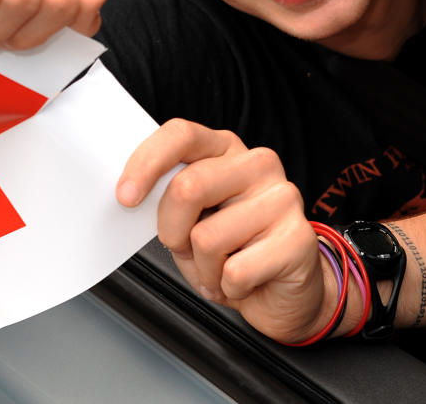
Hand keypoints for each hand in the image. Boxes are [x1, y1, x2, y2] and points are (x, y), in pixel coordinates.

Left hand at [117, 119, 331, 342]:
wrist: (284, 291)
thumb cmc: (232, 252)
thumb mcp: (191, 220)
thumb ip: (170, 198)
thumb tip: (131, 193)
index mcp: (226, 149)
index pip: (182, 135)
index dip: (147, 163)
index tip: (126, 196)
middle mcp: (257, 164)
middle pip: (188, 187)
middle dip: (173, 231)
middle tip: (187, 248)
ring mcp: (283, 197)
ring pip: (207, 237)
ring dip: (204, 269)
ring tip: (223, 268)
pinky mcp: (300, 237)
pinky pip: (236, 271)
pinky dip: (229, 288)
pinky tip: (246, 282)